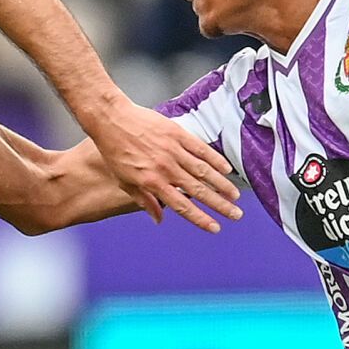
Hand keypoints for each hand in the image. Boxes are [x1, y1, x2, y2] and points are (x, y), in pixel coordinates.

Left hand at [88, 99, 242, 233]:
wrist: (112, 120)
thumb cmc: (114, 152)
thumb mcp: (125, 182)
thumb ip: (145, 201)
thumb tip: (159, 220)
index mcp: (152, 183)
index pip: (182, 206)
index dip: (200, 219)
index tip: (215, 227)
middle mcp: (166, 169)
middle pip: (199, 191)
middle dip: (220, 205)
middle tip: (236, 215)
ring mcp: (173, 151)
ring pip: (204, 171)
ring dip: (222, 185)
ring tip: (235, 196)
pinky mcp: (177, 134)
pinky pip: (200, 149)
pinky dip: (215, 160)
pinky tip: (226, 170)